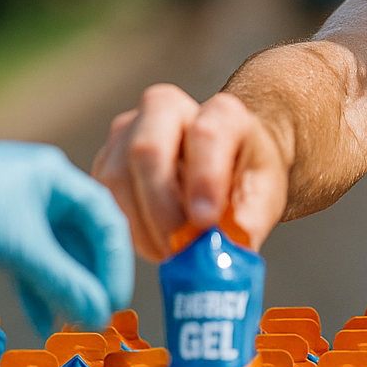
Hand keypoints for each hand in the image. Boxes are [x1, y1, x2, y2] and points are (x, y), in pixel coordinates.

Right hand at [91, 83, 291, 260]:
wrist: (224, 162)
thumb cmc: (245, 177)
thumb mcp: (263, 196)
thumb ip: (246, 223)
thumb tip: (217, 257)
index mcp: (221, 113)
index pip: (207, 135)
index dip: (203, 179)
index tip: (205, 221)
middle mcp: (169, 108)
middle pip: (148, 149)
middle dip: (160, 206)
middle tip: (177, 247)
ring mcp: (130, 129)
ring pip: (117, 175)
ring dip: (140, 224)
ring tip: (170, 250)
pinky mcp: (107, 157)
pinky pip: (103, 194)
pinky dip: (125, 225)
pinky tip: (153, 240)